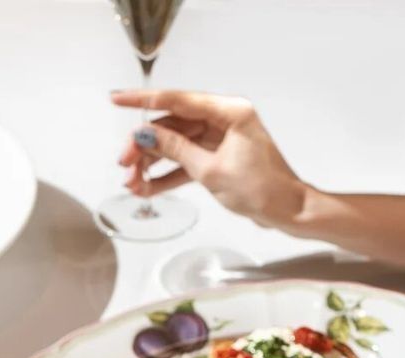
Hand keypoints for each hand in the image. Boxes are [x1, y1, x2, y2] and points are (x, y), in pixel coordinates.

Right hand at [113, 89, 306, 230]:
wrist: (286, 211)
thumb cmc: (262, 189)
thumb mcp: (211, 170)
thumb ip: (176, 150)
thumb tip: (147, 135)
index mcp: (229, 111)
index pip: (178, 101)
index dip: (144, 101)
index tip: (118, 99)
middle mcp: (225, 119)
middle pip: (173, 126)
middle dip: (145, 146)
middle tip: (125, 163)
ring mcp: (221, 138)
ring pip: (176, 145)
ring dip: (153, 164)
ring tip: (133, 183)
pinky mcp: (219, 157)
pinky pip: (186, 162)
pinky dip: (168, 174)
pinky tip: (149, 187)